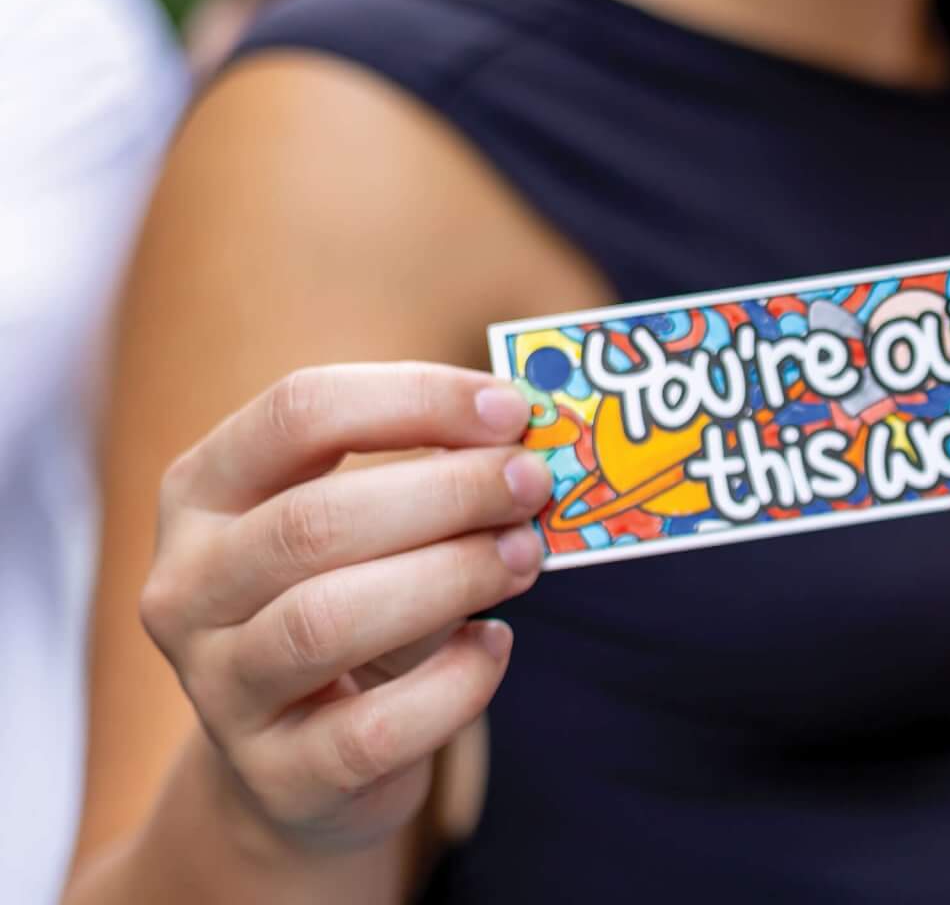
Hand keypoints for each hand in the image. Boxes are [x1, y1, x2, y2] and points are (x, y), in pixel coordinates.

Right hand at [138, 364, 547, 855]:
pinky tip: (494, 646)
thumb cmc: (353, 603)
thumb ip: (434, 475)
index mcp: (204, 493)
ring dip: (451, 577)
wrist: (300, 762)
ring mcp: (220, 688)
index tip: (510, 409)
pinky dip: (455, 683)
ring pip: (327, 620)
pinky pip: (375, 729)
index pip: (298, 413)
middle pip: (313, 520)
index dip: (416, 401)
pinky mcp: (278, 775)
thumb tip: (530, 443)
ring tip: (525, 558)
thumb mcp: (374, 529)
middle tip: (534, 486)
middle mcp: (188, 587)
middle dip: (448, 493)